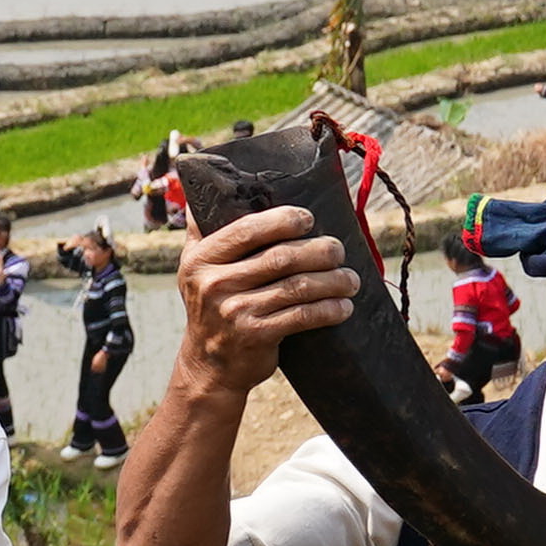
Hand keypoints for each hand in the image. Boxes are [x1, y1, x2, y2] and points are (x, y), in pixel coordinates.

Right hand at [172, 213, 355, 397]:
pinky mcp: (255, 336)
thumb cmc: (212, 307)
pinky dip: (328, 310)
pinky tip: (343, 306)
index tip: (309, 219)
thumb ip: (202, 230)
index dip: (283, 220)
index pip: (247, 229)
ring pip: (296, 286)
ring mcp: (234, 311)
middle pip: (280, 257)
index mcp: (201, 258)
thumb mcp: (195, 267)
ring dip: (332, 280)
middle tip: (339, 250)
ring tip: (351, 279)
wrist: (209, 366)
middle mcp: (213, 283)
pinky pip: (302, 316)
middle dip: (319, 251)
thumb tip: (210, 179)